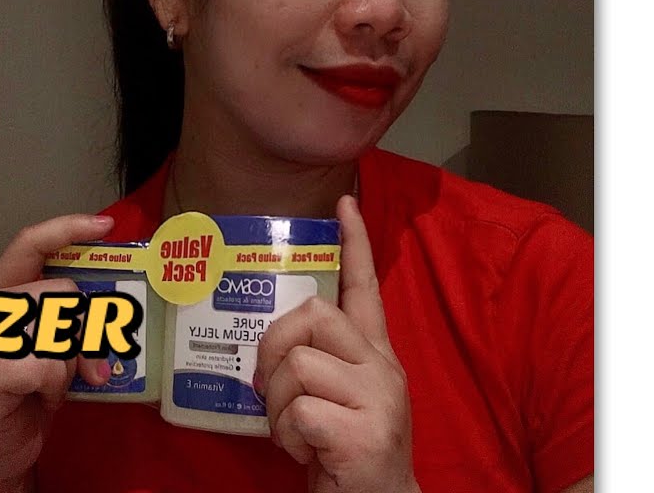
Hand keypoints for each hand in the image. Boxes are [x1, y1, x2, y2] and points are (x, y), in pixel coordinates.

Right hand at [0, 214, 114, 492]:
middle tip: (91, 367)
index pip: (29, 244)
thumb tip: (113, 311)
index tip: (105, 225)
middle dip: (87, 331)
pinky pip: (48, 365)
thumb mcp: (53, 347)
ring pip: (57, 328)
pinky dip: (56, 387)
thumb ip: (70, 320)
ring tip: (55, 386)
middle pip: (60, 291)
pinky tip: (39, 399)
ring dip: (70, 364)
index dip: (67, 229)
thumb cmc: (24, 395)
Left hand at [255, 196, 417, 492]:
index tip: (344, 203)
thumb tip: (272, 340)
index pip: (365, 287)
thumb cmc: (345, 450)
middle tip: (269, 384)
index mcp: (375, 355)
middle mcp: (383, 369)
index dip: (355, 244)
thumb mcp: (337, 396)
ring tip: (296, 430)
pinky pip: (299, 411)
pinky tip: (306, 451)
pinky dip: (288, 435)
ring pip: (299, 364)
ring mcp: (379, 400)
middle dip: (274, 345)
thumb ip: (317, 361)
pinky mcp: (365, 434)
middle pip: (314, 315)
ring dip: (279, 404)